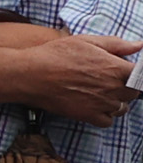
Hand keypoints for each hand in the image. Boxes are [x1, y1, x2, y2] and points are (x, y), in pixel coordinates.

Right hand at [19, 30, 142, 126]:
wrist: (30, 75)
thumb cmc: (56, 55)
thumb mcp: (86, 41)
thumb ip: (116, 45)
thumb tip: (139, 45)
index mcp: (116, 68)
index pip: (141, 76)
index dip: (137, 74)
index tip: (129, 73)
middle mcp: (113, 88)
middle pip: (133, 93)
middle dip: (125, 86)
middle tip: (108, 79)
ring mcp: (102, 104)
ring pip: (122, 108)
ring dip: (115, 101)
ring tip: (99, 93)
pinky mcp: (89, 116)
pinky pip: (108, 121)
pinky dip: (104, 115)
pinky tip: (93, 105)